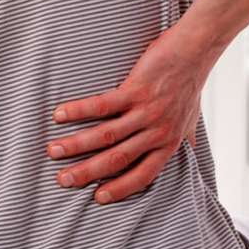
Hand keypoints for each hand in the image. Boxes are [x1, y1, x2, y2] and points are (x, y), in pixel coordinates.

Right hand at [46, 26, 212, 204]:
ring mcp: (146, 112)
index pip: (142, 175)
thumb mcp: (190, 119)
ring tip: (52, 150)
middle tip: (62, 180)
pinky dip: (79, 111)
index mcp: (168, 143)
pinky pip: (102, 105)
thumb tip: (188, 150)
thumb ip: (184, 136)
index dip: (119, 188)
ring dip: (76, 144)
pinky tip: (59, 115)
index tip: (97, 198)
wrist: (195, 50)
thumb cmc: (189, 84)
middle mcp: (157, 132)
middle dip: (87, 172)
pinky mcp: (136, 90)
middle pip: (117, 159)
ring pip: (106, 135)